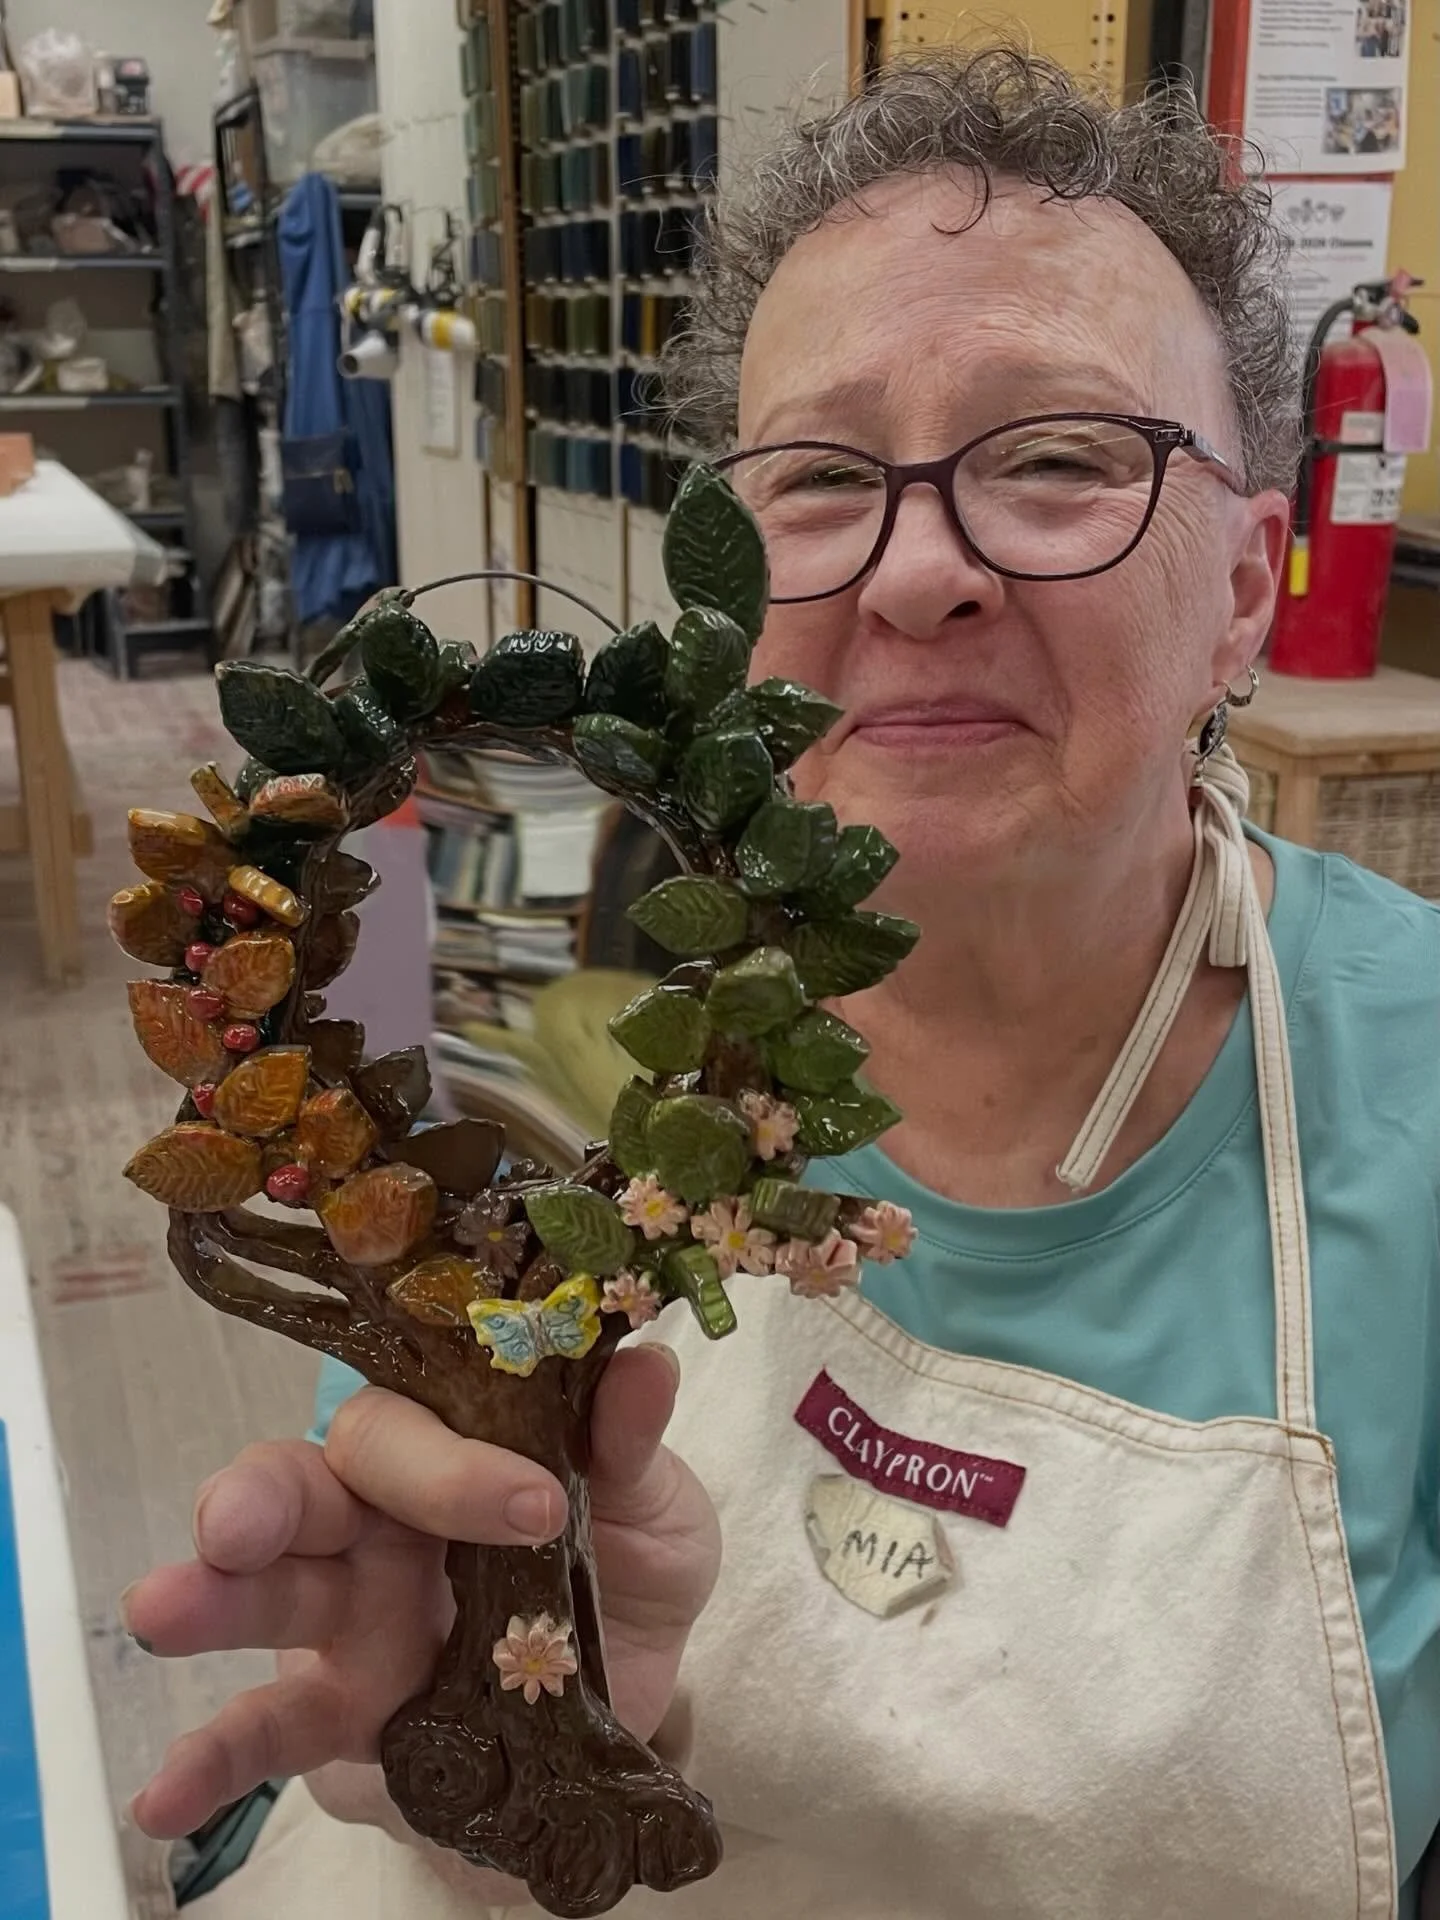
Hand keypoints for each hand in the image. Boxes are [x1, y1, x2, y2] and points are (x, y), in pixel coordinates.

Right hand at [122, 1343, 719, 1878]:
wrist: (634, 1693)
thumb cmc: (630, 1563)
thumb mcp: (654, 1506)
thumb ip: (630, 1447)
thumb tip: (643, 1365)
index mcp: (450, 1445)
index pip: (414, 1425)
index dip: (452, 1463)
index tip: (531, 1506)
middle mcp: (383, 1517)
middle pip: (306, 1486)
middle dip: (263, 1500)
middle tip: (236, 1526)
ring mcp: (351, 1614)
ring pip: (269, 1593)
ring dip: (213, 1604)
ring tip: (163, 1612)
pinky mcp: (344, 1709)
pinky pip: (270, 1728)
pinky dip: (213, 1759)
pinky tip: (164, 1793)